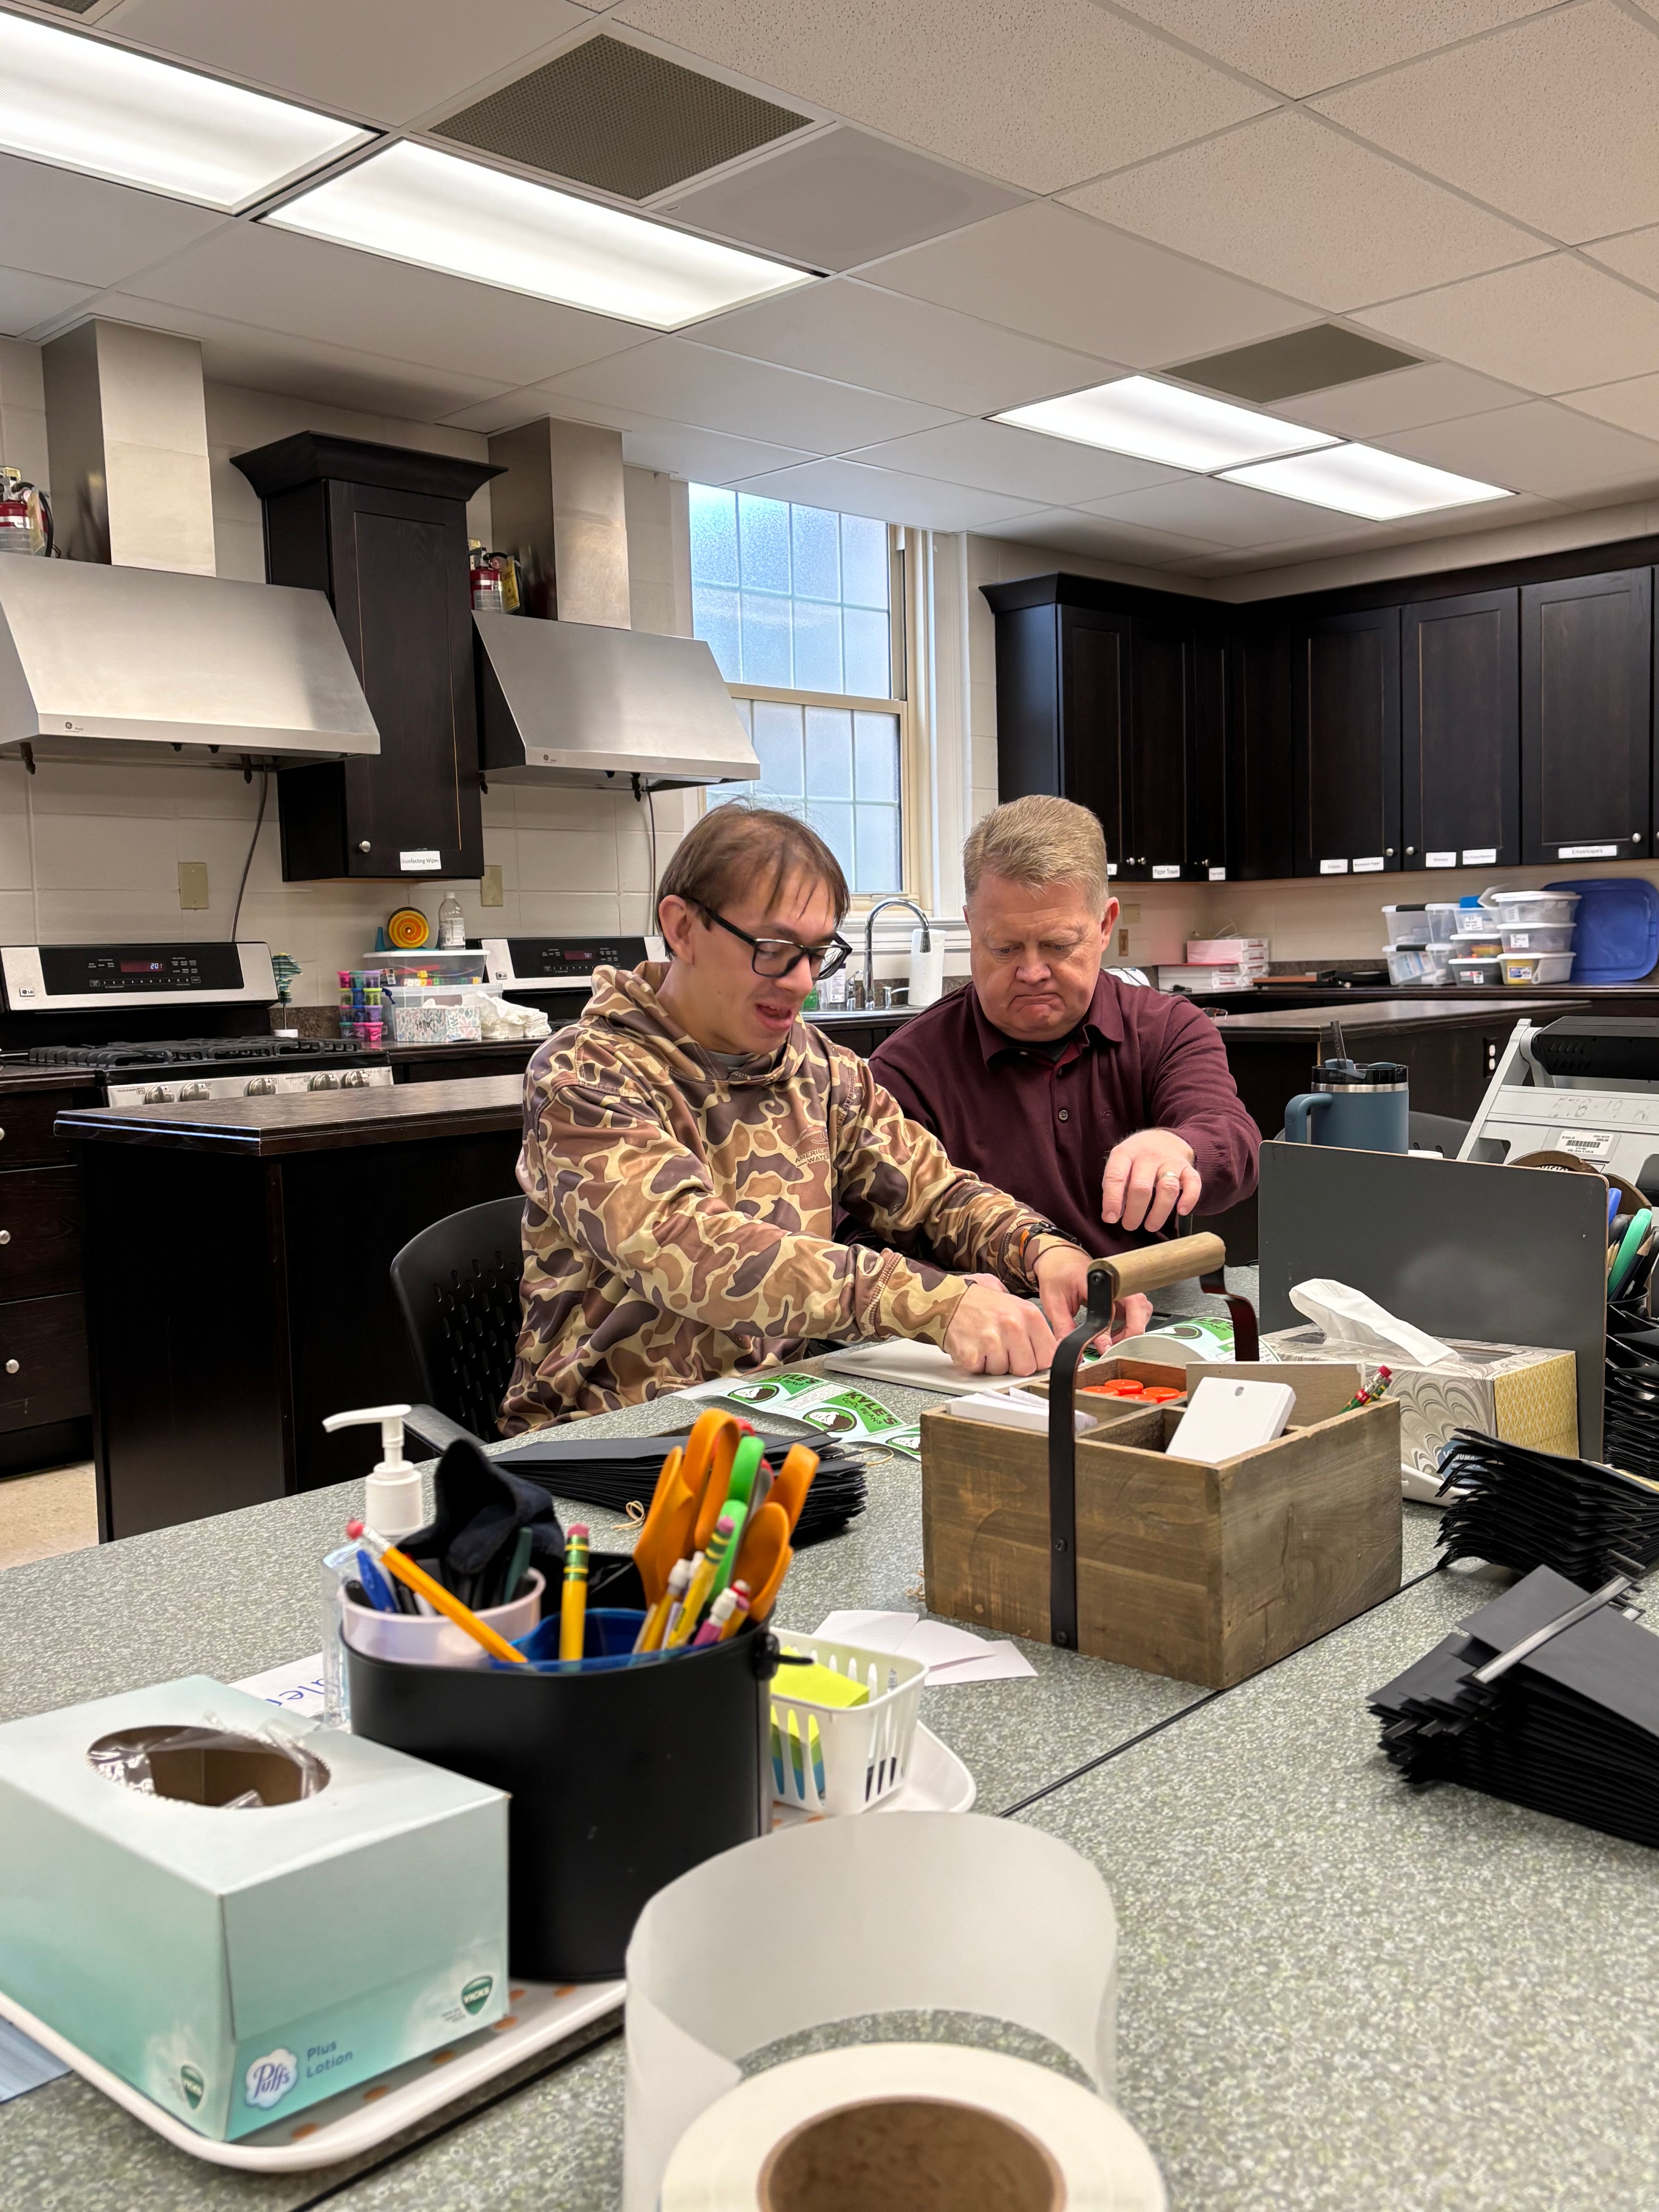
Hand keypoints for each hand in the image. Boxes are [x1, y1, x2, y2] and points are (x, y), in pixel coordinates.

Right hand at [944, 1281, 1057, 1376]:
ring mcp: (991, 1342)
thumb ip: (1033, 1323)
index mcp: (1028, 1315)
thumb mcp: (1012, 1300)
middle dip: (1015, 1364)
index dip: (1038, 1359)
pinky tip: (973, 1348)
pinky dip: (976, 1364)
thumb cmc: (979, 1300)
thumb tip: (1053, 1344)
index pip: (1049, 1355)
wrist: (946, 1299)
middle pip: (1027, 1368)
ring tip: (985, 1345)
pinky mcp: (972, 1355)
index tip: (1030, 1356)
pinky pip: (981, 1372)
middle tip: (1003, 1350)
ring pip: (1003, 1372)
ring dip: (994, 1363)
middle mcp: (1012, 1327)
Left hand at [1033, 1248, 1152, 1349]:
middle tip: (1114, 1347)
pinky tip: (1113, 1333)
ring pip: (1141, 1310)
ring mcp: (1121, 1286)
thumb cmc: (1056, 1273)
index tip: (1107, 1347)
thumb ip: (1064, 1327)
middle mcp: (1116, 1280)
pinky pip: (1135, 1311)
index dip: (1115, 1331)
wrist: (1057, 1258)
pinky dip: (1128, 1324)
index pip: (1115, 1307)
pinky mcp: (1121, 1293)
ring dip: (1131, 1329)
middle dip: (1131, 1331)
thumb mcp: (1054, 1303)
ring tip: (1112, 1341)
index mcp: (1098, 1279)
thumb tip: (1070, 1348)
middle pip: (1139, 1307)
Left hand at [1102, 1130, 1199, 1232]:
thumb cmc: (1136, 1158)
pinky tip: (1181, 1212)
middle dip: (1134, 1211)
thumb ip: (1116, 1187)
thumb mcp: (1120, 1164)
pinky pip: (1193, 1183)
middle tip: (1129, 1226)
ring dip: (1159, 1212)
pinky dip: (1189, 1199)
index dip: (1112, 1200)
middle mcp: (1149, 1156)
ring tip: (1150, 1226)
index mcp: (1126, 1153)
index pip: (1116, 1176)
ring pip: (1167, 1188)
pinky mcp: (1188, 1168)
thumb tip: (1113, 1215)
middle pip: (1141, 1187)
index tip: (1110, 1218)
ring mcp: (1170, 1161)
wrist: (1163, 1138)